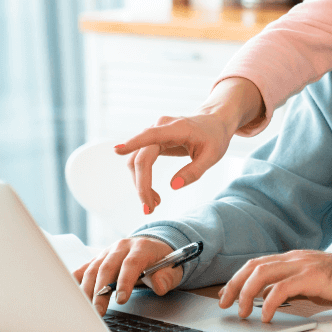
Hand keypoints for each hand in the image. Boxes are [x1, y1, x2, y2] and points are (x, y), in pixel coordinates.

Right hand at [73, 237, 182, 315]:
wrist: (154, 247)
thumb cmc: (163, 261)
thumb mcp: (172, 269)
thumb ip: (166, 278)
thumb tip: (159, 286)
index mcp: (141, 247)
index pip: (131, 264)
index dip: (125, 281)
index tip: (121, 300)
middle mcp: (121, 247)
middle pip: (107, 267)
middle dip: (101, 291)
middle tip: (98, 311)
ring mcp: (108, 252)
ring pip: (93, 268)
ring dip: (87, 290)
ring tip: (87, 309)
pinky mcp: (99, 259)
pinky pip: (84, 268)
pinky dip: (76, 280)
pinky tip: (71, 293)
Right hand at [116, 113, 234, 212]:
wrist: (214, 122)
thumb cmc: (214, 137)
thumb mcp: (212, 156)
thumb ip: (194, 171)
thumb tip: (173, 185)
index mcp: (176, 128)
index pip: (150, 136)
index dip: (132, 143)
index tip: (117, 150)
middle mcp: (160, 127)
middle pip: (141, 157)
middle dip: (142, 185)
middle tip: (150, 209)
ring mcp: (154, 133)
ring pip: (136, 160)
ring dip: (141, 184)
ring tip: (155, 203)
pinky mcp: (153, 141)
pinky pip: (141, 160)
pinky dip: (143, 178)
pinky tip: (153, 194)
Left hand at [218, 250, 331, 322]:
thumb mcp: (308, 283)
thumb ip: (289, 286)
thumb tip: (268, 299)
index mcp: (290, 259)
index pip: (256, 264)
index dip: (237, 278)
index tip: (226, 294)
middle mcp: (292, 258)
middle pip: (253, 266)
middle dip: (235, 285)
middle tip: (225, 304)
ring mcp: (301, 265)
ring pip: (262, 273)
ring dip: (247, 293)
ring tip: (243, 312)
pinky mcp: (310, 276)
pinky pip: (282, 288)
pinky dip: (269, 302)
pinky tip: (267, 315)